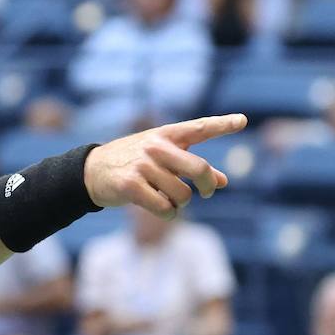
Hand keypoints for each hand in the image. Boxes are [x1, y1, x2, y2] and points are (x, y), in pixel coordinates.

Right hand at [84, 114, 246, 219]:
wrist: (91, 171)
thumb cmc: (133, 163)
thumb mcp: (162, 158)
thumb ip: (192, 167)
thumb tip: (223, 181)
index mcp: (166, 134)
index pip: (199, 128)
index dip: (222, 124)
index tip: (243, 121)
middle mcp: (156, 146)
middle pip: (198, 168)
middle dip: (207, 186)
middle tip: (207, 193)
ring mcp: (143, 165)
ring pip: (182, 194)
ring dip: (181, 203)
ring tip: (170, 200)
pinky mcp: (131, 185)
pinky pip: (164, 207)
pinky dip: (168, 213)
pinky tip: (163, 209)